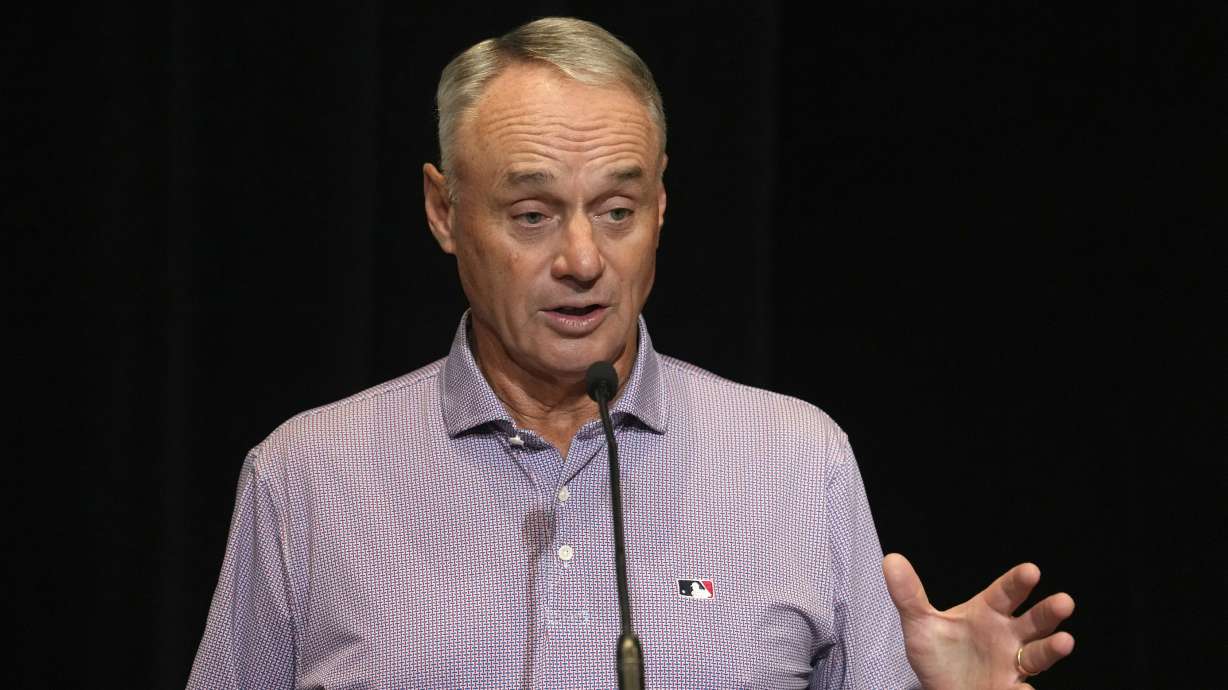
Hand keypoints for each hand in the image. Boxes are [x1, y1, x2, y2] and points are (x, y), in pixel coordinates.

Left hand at [883, 553, 1074, 689]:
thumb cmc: (938, 656)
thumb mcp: (920, 625)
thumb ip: (908, 595)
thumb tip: (891, 559)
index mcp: (988, 613)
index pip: (1006, 592)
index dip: (1018, 582)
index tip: (1031, 571)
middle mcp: (1007, 635)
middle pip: (1033, 621)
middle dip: (1049, 612)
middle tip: (1064, 602)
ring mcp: (1012, 664)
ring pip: (1038, 654)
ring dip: (1052, 648)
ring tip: (1065, 642)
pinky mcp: (1012, 689)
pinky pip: (1024, 689)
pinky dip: (1027, 689)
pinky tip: (1026, 689)